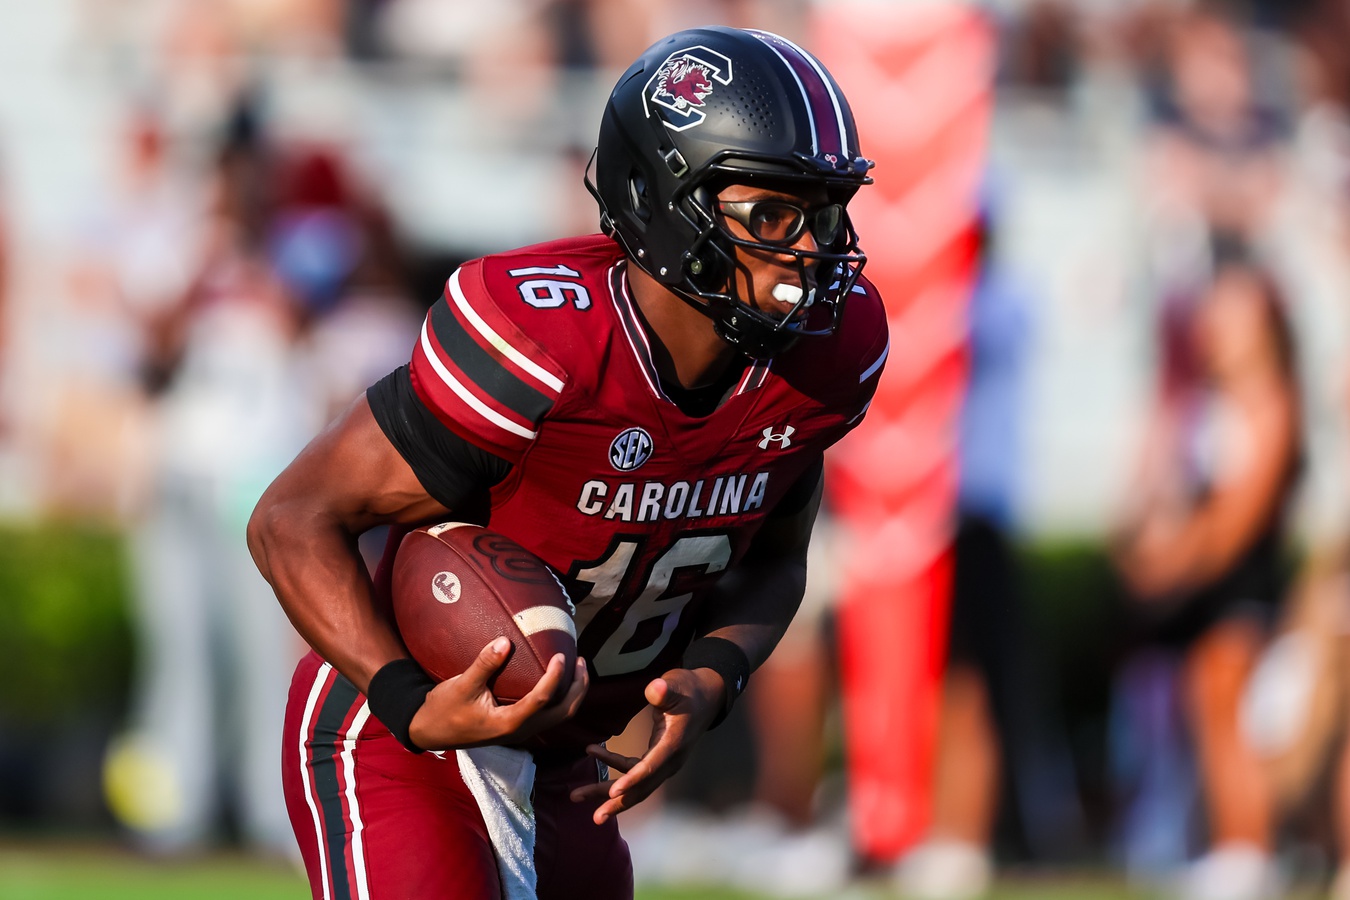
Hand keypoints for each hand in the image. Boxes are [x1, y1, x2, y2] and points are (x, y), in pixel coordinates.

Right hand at [408, 637, 587, 750]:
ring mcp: (520, 731)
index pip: (542, 700)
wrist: (430, 732)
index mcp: (508, 723)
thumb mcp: (461, 685)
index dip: (555, 677)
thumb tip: (505, 640)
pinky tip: (558, 679)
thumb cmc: (444, 709)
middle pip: (563, 713)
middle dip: (577, 688)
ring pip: (559, 716)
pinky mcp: (517, 727)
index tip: (561, 655)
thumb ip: (484, 664)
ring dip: (573, 693)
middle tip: (582, 661)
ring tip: (577, 667)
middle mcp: (520, 731)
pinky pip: (549, 714)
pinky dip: (560, 697)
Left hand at [568, 667, 723, 823]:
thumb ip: (664, 689)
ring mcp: (664, 762)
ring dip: (608, 793)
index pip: (651, 767)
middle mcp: (670, 760)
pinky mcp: (657, 758)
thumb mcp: (677, 684)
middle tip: (595, 817)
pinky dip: (613, 767)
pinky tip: (592, 752)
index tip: (613, 792)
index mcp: (674, 744)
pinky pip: (633, 770)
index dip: (632, 780)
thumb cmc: (689, 689)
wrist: (706, 696)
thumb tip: (654, 689)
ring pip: (635, 785)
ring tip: (578, 795)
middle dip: (617, 803)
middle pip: (642, 788)